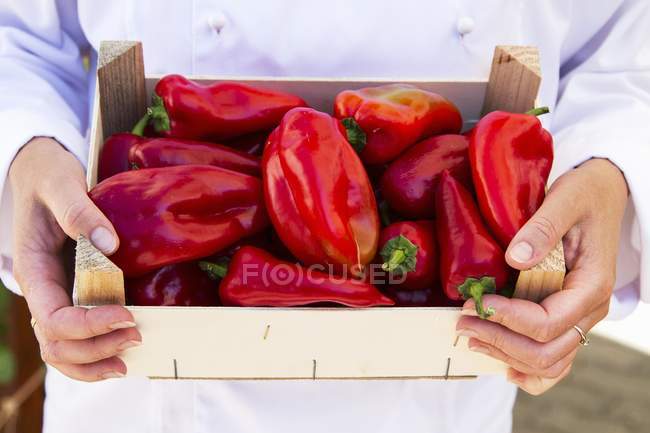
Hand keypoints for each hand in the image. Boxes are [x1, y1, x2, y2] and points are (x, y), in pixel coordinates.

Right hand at [10, 137, 139, 380]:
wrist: (42, 174)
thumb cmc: (48, 176)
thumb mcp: (60, 183)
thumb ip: (79, 210)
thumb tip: (109, 243)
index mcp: (33, 268)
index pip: (52, 316)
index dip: (87, 325)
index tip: (125, 315)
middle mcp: (42, 290)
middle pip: (55, 343)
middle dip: (95, 348)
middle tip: (136, 336)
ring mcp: (56, 295)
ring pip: (61, 349)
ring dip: (93, 361)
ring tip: (128, 358)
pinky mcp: (73, 294)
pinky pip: (75, 337)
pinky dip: (93, 353)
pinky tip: (119, 354)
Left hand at [456, 158, 627, 394]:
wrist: (601, 195)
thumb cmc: (584, 194)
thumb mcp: (566, 199)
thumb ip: (543, 227)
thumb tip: (514, 258)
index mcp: (591, 285)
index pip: (547, 322)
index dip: (508, 319)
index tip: (477, 303)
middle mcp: (589, 310)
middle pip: (545, 352)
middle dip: (499, 341)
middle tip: (463, 322)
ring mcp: (578, 318)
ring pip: (548, 363)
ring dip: (506, 356)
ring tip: (471, 337)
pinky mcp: (565, 316)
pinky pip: (554, 359)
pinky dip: (528, 369)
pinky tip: (502, 363)